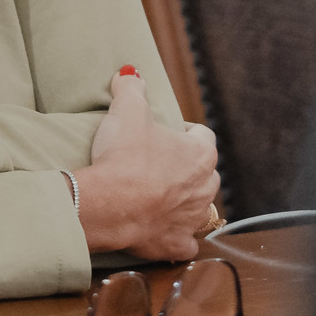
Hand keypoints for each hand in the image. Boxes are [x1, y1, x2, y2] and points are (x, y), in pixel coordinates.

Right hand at [76, 68, 219, 261]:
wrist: (109, 204)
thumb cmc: (123, 156)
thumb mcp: (126, 110)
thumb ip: (132, 87)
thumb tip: (131, 72)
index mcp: (201, 152)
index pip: (203, 136)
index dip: (183, 133)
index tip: (162, 134)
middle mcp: (206, 186)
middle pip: (204, 172)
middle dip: (185, 168)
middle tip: (155, 163)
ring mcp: (193, 217)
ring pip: (198, 208)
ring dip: (184, 202)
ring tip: (156, 195)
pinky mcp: (177, 243)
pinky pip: (184, 242)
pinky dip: (176, 238)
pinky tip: (161, 231)